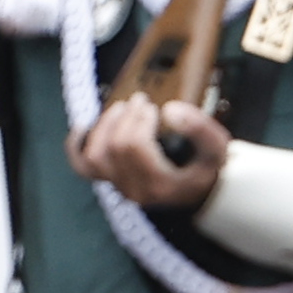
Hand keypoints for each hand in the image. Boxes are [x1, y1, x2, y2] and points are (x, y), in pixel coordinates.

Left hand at [70, 94, 224, 210]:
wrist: (200, 191)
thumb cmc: (206, 168)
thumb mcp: (216, 148)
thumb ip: (199, 128)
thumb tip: (169, 109)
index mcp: (160, 184)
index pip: (135, 147)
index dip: (139, 121)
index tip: (153, 108)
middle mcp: (136, 190)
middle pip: (115, 147)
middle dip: (125, 118)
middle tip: (140, 101)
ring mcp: (120, 187)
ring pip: (96, 155)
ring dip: (104, 126)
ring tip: (120, 109)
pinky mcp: (111, 180)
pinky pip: (83, 166)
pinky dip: (77, 145)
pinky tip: (83, 128)